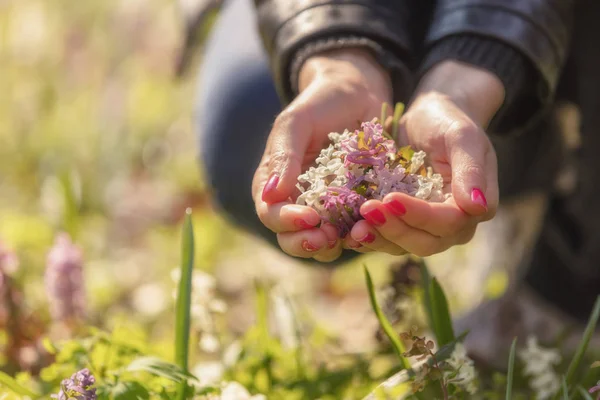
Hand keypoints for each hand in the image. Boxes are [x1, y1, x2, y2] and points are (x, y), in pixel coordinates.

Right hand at [252, 48, 391, 261]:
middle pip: (291, 237)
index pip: (270, 213)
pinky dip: (360, 236)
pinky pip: (354, 231)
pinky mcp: (355, 209)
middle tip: (325, 239)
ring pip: (322, 243)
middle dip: (305, 244)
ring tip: (349, 237)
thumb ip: (284, 157)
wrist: (358, 95)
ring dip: (332, 247)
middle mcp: (297, 202)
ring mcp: (327, 209)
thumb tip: (271, 194)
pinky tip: (371, 229)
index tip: (309, 217)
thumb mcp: (296, 123)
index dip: (285, 222)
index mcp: (275, 184)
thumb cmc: (320, 104)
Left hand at [349, 61, 503, 255]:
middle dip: (395, 229)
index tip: (391, 199)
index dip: (420, 215)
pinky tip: (347, 232)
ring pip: (403, 245)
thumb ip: (471, 171)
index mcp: (474, 207)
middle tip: (368, 209)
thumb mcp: (462, 137)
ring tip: (354, 228)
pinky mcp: (401, 224)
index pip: (449, 222)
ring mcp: (425, 227)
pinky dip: (368, 238)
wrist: (426, 119)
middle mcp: (452, 225)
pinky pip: (386, 239)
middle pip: (426, 242)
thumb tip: (478, 208)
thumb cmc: (448, 122)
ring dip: (378, 238)